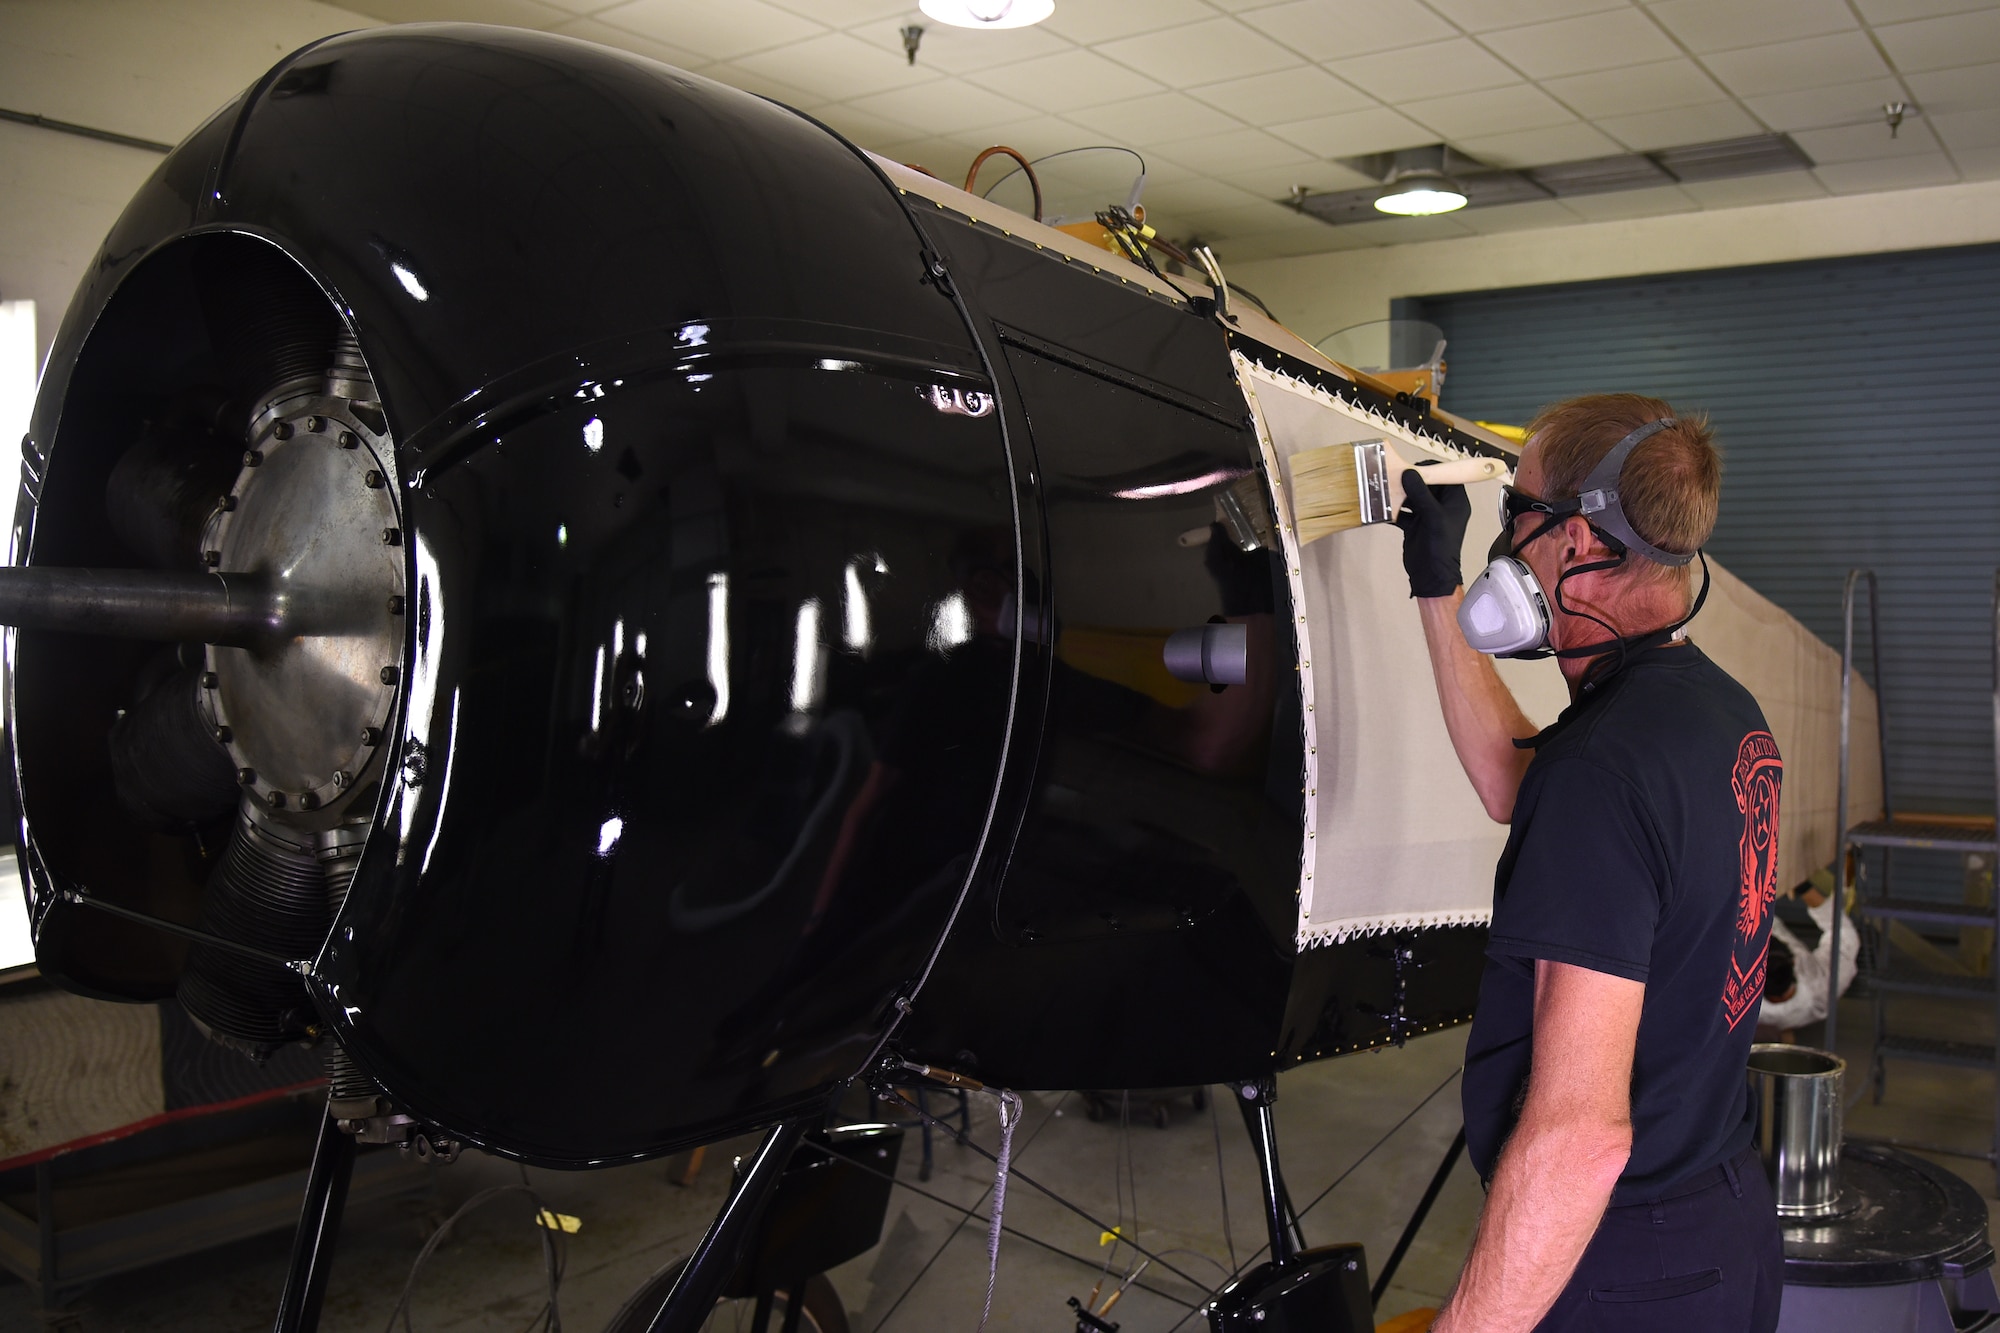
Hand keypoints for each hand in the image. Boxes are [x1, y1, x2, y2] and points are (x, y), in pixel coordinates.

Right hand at [1395, 468, 1469, 598]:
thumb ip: (1421, 493)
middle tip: (1393, 478)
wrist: (1431, 576)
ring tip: (1384, 490)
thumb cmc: (1439, 547)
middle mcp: (1442, 505)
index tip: (1410, 468)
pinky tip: (1380, 508)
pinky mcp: (1414, 525)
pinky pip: (1403, 512)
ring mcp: (1427, 515)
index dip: (1429, 470)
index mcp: (1454, 501)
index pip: (1445, 476)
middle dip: (1410, 482)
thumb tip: (1408, 472)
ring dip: (1399, 495)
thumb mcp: (1433, 517)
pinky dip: (1393, 510)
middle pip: (1426, 485)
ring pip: (1413, 497)